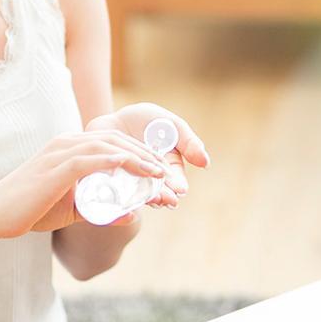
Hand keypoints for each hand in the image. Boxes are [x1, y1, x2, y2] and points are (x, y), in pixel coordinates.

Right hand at [0, 130, 169, 239]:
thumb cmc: (29, 210)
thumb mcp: (71, 210)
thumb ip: (99, 209)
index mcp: (68, 147)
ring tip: (156, 173)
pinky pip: (90, 159)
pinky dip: (113, 161)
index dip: (138, 152)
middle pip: (114, 139)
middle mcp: (65, 143)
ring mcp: (59, 152)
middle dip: (143, 153)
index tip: (158, 167)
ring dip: (135, 158)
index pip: (111, 142)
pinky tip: (131, 168)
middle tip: (164, 170)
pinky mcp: (55, 167)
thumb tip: (129, 216)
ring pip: (106, 146)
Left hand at [85, 102, 209, 210]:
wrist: (115, 120)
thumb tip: (205, 163)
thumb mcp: (172, 126)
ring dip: (148, 197)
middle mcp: (153, 181)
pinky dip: (124, 193)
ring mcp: (134, 185)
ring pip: (142, 194)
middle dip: (165, 196)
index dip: (178, 185)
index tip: (181, 189)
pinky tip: (127, 193)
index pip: (176, 181)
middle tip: (168, 200)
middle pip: (161, 191)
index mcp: (169, 169)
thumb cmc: (147, 122)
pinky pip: (120, 192)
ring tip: (153, 200)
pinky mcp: (115, 184)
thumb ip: (189, 143)